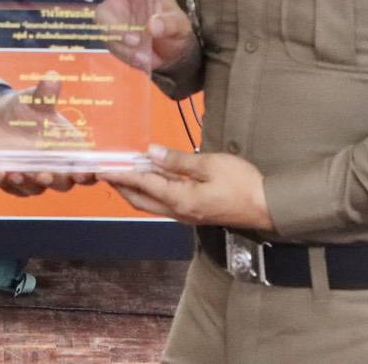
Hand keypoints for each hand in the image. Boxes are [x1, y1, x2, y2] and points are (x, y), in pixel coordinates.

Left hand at [0, 80, 97, 196]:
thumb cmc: (27, 108)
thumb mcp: (35, 99)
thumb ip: (45, 94)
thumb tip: (52, 77)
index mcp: (70, 150)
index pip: (86, 168)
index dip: (89, 174)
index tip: (87, 172)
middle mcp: (55, 166)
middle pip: (64, 183)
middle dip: (58, 180)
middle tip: (50, 174)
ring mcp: (34, 175)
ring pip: (38, 188)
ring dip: (33, 183)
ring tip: (24, 173)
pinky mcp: (14, 179)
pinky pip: (16, 188)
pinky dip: (14, 185)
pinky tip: (9, 174)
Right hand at [97, 0, 198, 73]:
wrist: (176, 55)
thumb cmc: (178, 30)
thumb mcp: (180, 25)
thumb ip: (168, 23)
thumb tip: (152, 26)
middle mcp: (123, 2)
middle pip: (105, 9)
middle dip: (114, 28)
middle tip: (134, 42)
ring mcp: (117, 22)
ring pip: (107, 32)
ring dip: (123, 48)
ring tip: (144, 59)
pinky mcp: (115, 40)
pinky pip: (114, 47)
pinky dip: (127, 56)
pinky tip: (143, 62)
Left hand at [102, 146, 271, 230]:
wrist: (266, 207)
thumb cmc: (241, 183)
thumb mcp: (210, 165)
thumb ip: (178, 161)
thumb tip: (151, 152)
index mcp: (180, 199)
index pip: (143, 184)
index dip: (121, 175)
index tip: (101, 169)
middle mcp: (178, 211)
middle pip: (140, 200)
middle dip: (121, 186)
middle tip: (105, 172)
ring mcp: (186, 214)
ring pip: (151, 203)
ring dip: (135, 189)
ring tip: (123, 173)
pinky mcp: (194, 212)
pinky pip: (164, 203)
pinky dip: (152, 191)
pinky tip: (152, 177)